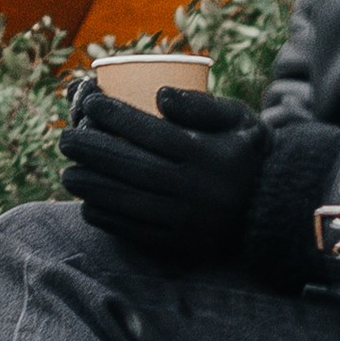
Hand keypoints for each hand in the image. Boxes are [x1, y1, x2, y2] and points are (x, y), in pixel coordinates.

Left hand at [59, 79, 266, 265]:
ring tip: (69, 173)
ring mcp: (184, 221)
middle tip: (66, 139)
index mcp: (205, 155)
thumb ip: (202, 104)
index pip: (148, 131)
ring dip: (90, 186)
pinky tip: (89, 203)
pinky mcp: (178, 246)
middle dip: (90, 150)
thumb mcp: (240, 120)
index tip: (91, 103)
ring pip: (125, 201)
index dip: (113, 115)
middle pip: (129, 167)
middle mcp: (192, 190)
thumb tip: (158, 94)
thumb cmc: (248, 156)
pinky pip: (132, 231)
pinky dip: (105, 216)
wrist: (273, 212)